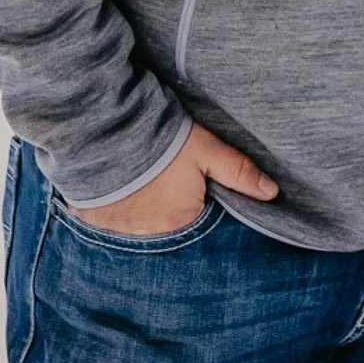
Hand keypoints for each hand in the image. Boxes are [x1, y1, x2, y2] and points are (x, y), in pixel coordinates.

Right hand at [70, 123, 277, 236]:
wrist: (105, 127)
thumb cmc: (161, 139)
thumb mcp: (206, 150)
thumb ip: (238, 172)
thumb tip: (272, 193)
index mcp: (179, 222)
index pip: (195, 223)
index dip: (195, 207)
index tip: (188, 189)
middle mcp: (148, 235)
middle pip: (165, 228)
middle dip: (166, 212)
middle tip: (162, 184)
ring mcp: (116, 229)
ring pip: (135, 227)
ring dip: (139, 213)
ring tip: (139, 186)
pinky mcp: (91, 219)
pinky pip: (106, 223)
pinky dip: (111, 211)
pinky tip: (115, 191)